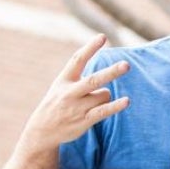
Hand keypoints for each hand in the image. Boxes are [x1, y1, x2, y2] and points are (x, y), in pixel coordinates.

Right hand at [22, 34, 128, 151]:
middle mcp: (70, 92)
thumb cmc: (58, 103)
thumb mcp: (61, 86)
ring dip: (104, 97)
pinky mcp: (84, 120)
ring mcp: (77, 107)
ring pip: (104, 95)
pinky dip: (115, 106)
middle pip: (94, 80)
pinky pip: (104, 111)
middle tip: (127, 65)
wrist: (42, 131)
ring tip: (91, 103)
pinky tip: (126, 101)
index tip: (102, 37)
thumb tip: (99, 66)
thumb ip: (78, 75)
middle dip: (111, 72)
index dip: (90, 48)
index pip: (77, 60)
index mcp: (64, 80)